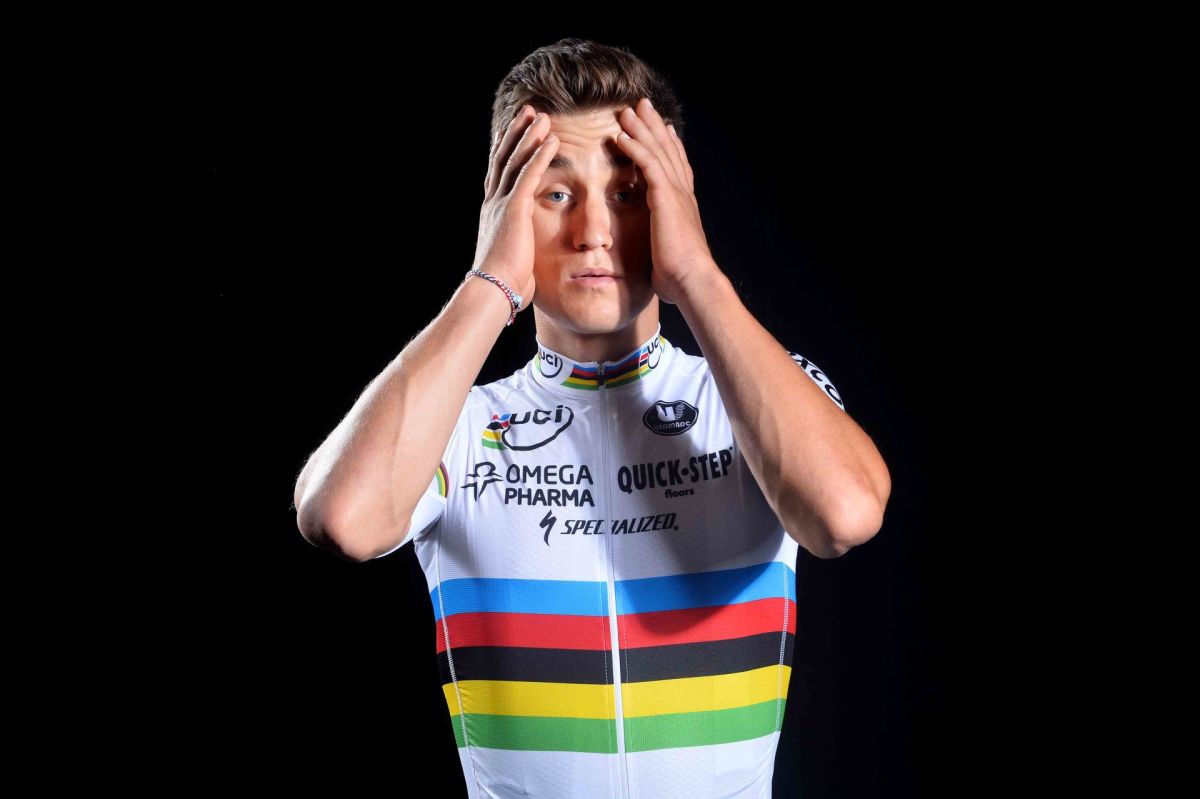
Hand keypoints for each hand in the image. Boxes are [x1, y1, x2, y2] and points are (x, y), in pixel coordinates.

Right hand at [472, 104, 560, 312]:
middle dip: (516, 133)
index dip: (507, 150)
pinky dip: (540, 155)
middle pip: (504, 158)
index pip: (500, 174)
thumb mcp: (515, 257)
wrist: (494, 290)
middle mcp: (494, 203)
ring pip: (515, 161)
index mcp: (493, 213)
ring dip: (529, 136)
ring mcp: (502, 204)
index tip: (516, 131)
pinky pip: (528, 175)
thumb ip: (521, 246)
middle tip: (528, 111)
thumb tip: (528, 255)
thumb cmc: (507, 283)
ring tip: (542, 115)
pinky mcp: (514, 209)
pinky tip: (551, 139)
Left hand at [613, 97, 719, 304]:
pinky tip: (622, 134)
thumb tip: (656, 268)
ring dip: (641, 128)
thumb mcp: (667, 260)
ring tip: (627, 110)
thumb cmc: (679, 280)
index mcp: (684, 207)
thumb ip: (660, 253)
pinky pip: (648, 164)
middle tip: (643, 106)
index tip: (664, 130)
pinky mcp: (665, 197)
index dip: (670, 147)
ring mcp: (676, 194)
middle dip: (655, 126)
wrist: (692, 281)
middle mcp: (683, 194)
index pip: (676, 168)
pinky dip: (635, 147)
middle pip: (668, 150)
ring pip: (657, 151)